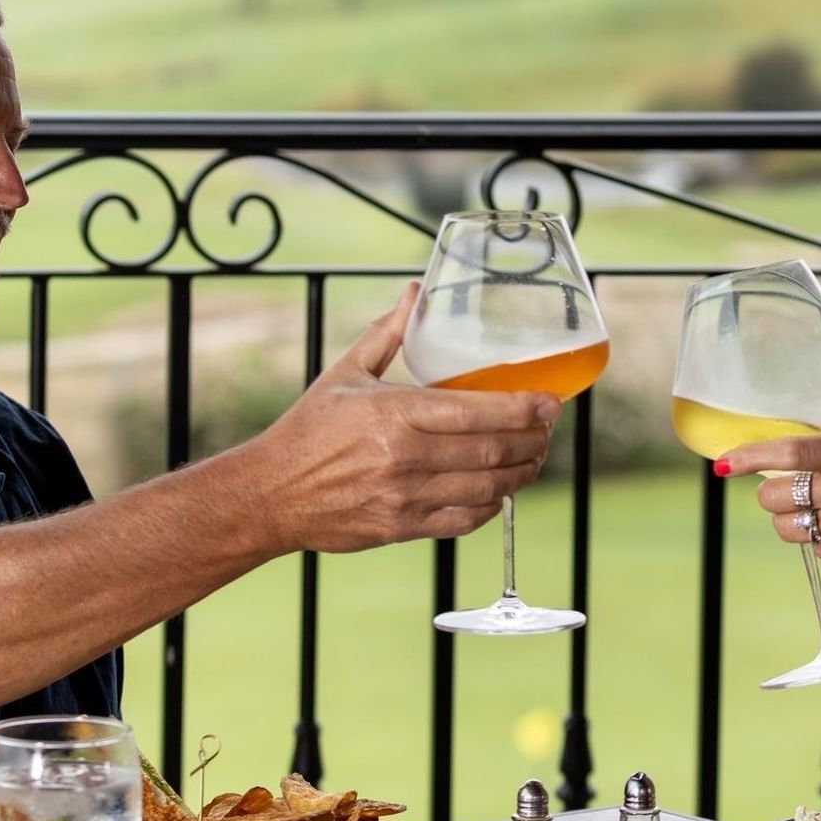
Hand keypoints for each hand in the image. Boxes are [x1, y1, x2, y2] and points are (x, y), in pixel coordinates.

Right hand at [240, 284, 560, 555]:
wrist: (270, 493)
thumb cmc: (308, 429)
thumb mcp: (345, 373)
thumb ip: (387, 333)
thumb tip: (415, 292)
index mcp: (395, 413)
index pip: (477, 411)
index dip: (523, 408)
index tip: (550, 401)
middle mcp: (405, 457)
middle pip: (492, 450)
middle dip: (532, 440)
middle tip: (547, 428)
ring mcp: (406, 496)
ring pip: (487, 488)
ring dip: (520, 473)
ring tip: (533, 458)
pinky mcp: (403, 527)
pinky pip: (464, 519)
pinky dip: (491, 506)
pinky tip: (500, 491)